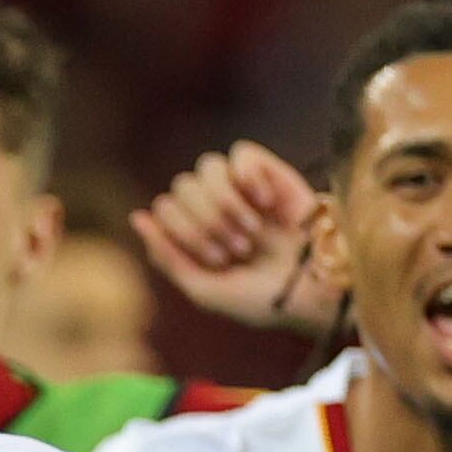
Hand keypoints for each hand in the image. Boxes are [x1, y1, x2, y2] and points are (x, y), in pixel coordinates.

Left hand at [131, 142, 338, 335]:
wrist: (315, 289)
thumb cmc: (261, 298)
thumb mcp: (205, 289)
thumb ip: (168, 257)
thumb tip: (137, 216)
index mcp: (193, 233)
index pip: (164, 207)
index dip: (184, 231)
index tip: (217, 260)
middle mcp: (213, 206)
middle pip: (181, 186)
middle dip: (205, 223)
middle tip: (236, 250)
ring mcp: (240, 187)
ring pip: (207, 167)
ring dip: (227, 205)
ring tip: (252, 233)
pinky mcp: (269, 171)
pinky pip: (240, 153)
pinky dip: (250, 179)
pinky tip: (266, 204)